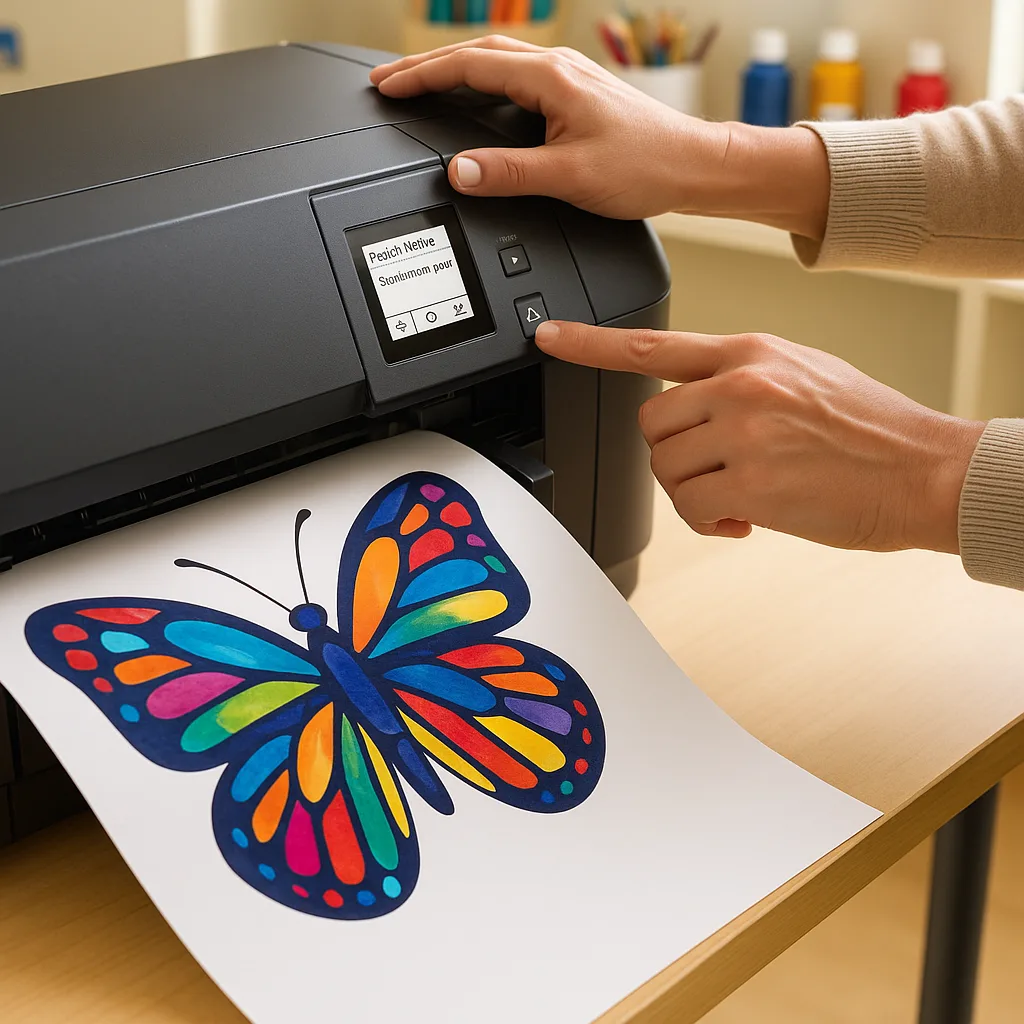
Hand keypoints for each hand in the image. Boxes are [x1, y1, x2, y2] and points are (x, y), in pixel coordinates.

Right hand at [371, 37, 828, 236]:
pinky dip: (483, 81)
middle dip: (427, 67)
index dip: (421, 76)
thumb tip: (458, 171)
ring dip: (454, 70)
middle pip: (476, 54)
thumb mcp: (568, 175)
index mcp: (549, 78)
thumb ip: (508, 172)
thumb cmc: (644, 167)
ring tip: (421, 85)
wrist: (692, 167)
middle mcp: (557, 69)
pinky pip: (515, 76)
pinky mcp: (575, 94)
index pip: (468, 66)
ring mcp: (567, 78)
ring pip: (496, 61)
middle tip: (389, 81)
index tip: (386, 87)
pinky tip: (477, 98)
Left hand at [534, 321, 985, 553]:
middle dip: (672, 452)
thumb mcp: (803, 373)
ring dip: (693, 491)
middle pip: (649, 422)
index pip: (653, 343)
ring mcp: (743, 433)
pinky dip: (708, 522)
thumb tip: (696, 401)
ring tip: (739, 494)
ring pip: (665, 468)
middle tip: (712, 468)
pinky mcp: (750, 484)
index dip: (591, 343)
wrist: (923, 469)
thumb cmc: (870, 427)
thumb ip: (740, 378)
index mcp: (751, 352)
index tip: (550, 337)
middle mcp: (740, 385)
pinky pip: (689, 508)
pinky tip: (744, 519)